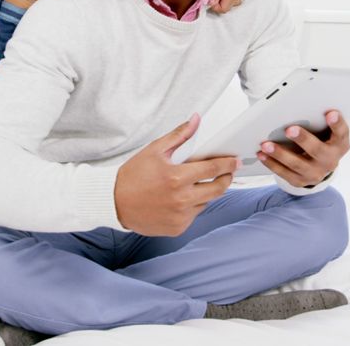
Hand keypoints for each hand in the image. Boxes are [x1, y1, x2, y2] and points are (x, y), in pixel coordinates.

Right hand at [115, 114, 239, 235]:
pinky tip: (182, 198)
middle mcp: (181, 200)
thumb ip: (179, 135)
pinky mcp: (177, 228)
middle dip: (226, 179)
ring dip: (207, 192)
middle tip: (227, 172)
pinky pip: (194, 214)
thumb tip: (196, 120)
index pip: (213, 169)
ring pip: (206, 202)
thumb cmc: (133, 176)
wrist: (114, 203)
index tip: (235, 161)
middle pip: (218, 189)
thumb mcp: (155, 150)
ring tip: (196, 183)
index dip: (228, 164)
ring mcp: (180, 216)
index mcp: (177, 178)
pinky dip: (193, 205)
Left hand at [258, 111, 349, 187]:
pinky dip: (272, 163)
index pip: (341, 132)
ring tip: (266, 144)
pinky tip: (262, 155)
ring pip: (297, 164)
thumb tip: (304, 105)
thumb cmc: (321, 140)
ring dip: (280, 154)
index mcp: (339, 144)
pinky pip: (284, 173)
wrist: (320, 165)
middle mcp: (330, 161)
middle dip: (303, 139)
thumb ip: (319, 120)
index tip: (330, 112)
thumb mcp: (326, 131)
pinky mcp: (301, 181)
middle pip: (317, 150)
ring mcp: (316, 173)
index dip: (337, 123)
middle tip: (289, 129)